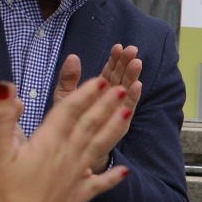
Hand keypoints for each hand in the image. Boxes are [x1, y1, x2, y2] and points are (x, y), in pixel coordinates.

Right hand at [0, 79, 131, 201]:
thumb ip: (1, 117)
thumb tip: (5, 85)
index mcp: (48, 143)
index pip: (71, 111)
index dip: (86, 93)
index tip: (102, 78)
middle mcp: (67, 157)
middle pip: (91, 124)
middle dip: (107, 104)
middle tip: (124, 88)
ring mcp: (75, 178)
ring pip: (100, 147)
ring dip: (115, 129)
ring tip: (129, 114)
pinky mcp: (76, 198)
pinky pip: (99, 184)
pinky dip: (112, 176)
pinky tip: (124, 171)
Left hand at [52, 46, 141, 171]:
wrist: (68, 154)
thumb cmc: (66, 126)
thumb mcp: (64, 98)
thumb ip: (69, 79)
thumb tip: (73, 57)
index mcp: (98, 91)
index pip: (110, 72)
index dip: (115, 60)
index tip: (118, 47)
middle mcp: (110, 100)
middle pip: (121, 79)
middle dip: (127, 65)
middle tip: (131, 51)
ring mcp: (117, 112)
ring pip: (127, 92)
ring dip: (133, 77)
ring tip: (137, 63)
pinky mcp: (119, 125)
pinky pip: (127, 109)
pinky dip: (133, 97)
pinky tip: (138, 85)